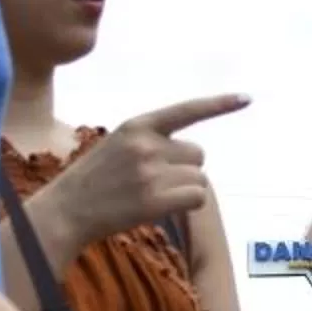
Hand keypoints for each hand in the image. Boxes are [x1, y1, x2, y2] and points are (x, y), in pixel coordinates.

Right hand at [39, 94, 249, 253]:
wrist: (64, 212)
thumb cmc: (92, 182)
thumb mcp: (116, 146)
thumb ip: (150, 142)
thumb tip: (193, 155)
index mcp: (136, 126)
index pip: (186, 110)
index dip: (219, 104)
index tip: (247, 98)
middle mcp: (147, 144)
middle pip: (198, 154)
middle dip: (184, 169)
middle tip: (153, 182)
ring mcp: (152, 172)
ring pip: (199, 178)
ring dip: (184, 190)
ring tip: (150, 196)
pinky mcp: (156, 199)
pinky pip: (197, 198)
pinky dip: (188, 205)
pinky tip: (161, 208)